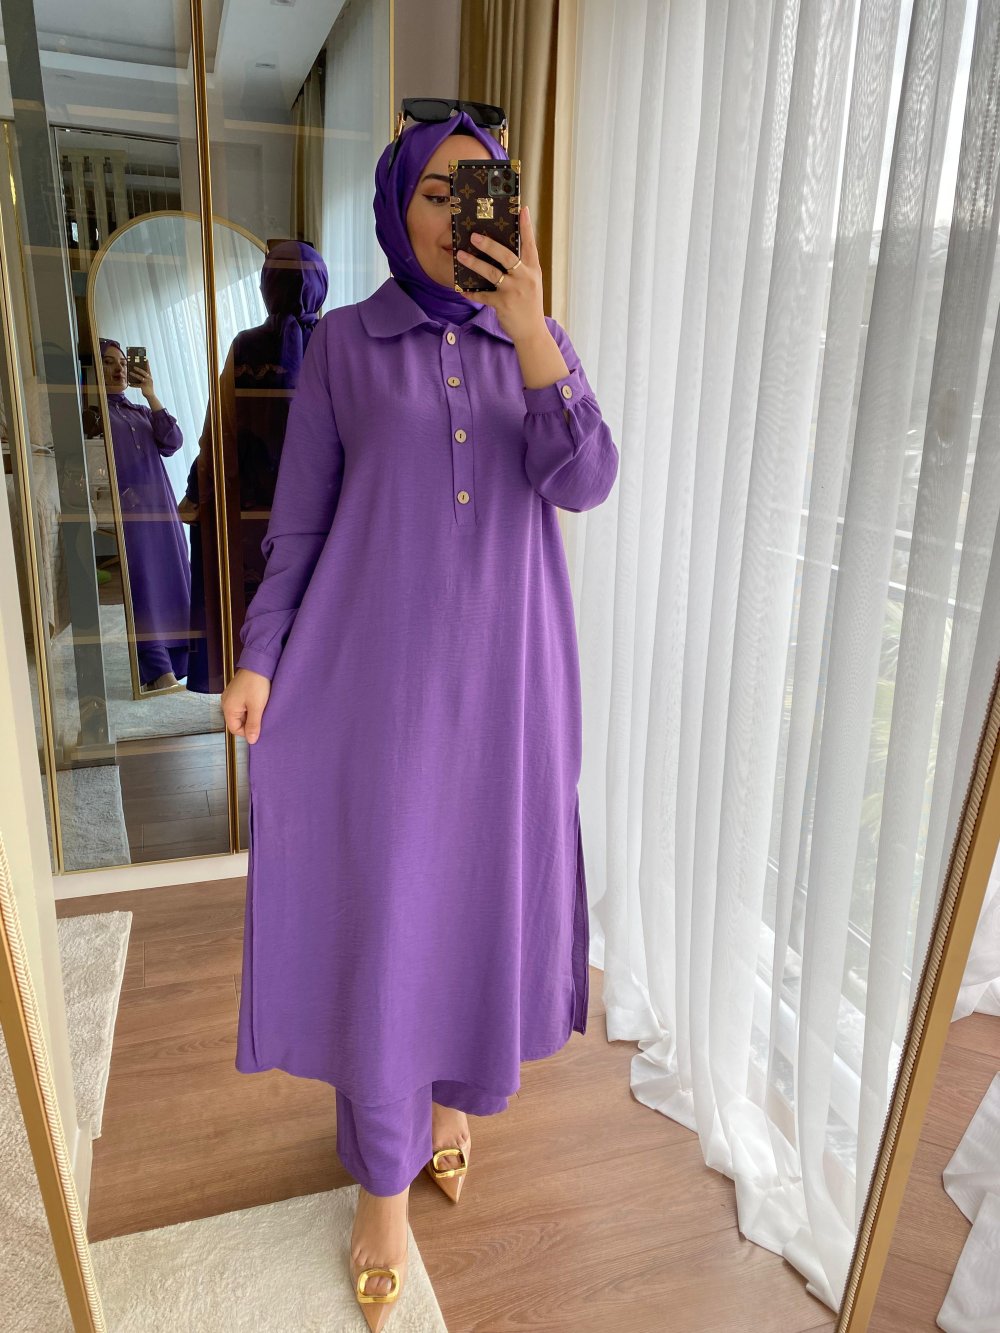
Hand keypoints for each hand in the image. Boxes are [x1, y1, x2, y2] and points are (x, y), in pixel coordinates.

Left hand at [131, 363, 155, 399]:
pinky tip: (129, 384)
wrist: (151, 395)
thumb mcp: (147, 381)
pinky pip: (137, 385)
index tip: (146, 359)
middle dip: (139, 369)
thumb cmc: (148, 387)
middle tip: (134, 366)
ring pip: (140, 377)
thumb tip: (136, 373)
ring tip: (130, 373)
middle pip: (144, 372)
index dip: (147, 364)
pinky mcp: (144, 387)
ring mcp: (147, 383)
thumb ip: (143, 377)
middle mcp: (149, 379)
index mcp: (150, 376)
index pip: (148, 369)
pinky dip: (133, 385)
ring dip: (134, 375)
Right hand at [222, 667, 270, 743]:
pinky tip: (259, 701)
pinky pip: (243, 704)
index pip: (234, 729)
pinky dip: (251, 706)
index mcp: (228, 708)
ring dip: (252, 714)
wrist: (259, 662)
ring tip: (262, 708)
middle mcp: (226, 702)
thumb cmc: (257, 684)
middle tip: (262, 717)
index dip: (247, 732)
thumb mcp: (257, 707)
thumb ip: (253, 725)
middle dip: (250, 722)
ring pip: (241, 713)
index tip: (259, 728)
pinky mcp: (237, 690)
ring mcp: (231, 695)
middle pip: (237, 721)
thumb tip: (251, 741)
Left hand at [455, 203, 545, 343]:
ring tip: (460, 255)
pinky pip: (482, 295)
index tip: (521, 209)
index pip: (530, 244)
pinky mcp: (503, 304)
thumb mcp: (531, 283)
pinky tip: (462, 289)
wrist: (532, 332)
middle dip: (489, 244)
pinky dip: (471, 292)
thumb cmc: (529, 304)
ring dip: (474, 263)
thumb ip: (521, 267)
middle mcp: (525, 277)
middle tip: (474, 236)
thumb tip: (502, 249)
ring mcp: (514, 291)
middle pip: (506, 255)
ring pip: (491, 273)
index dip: (526, 226)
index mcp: (533, 269)